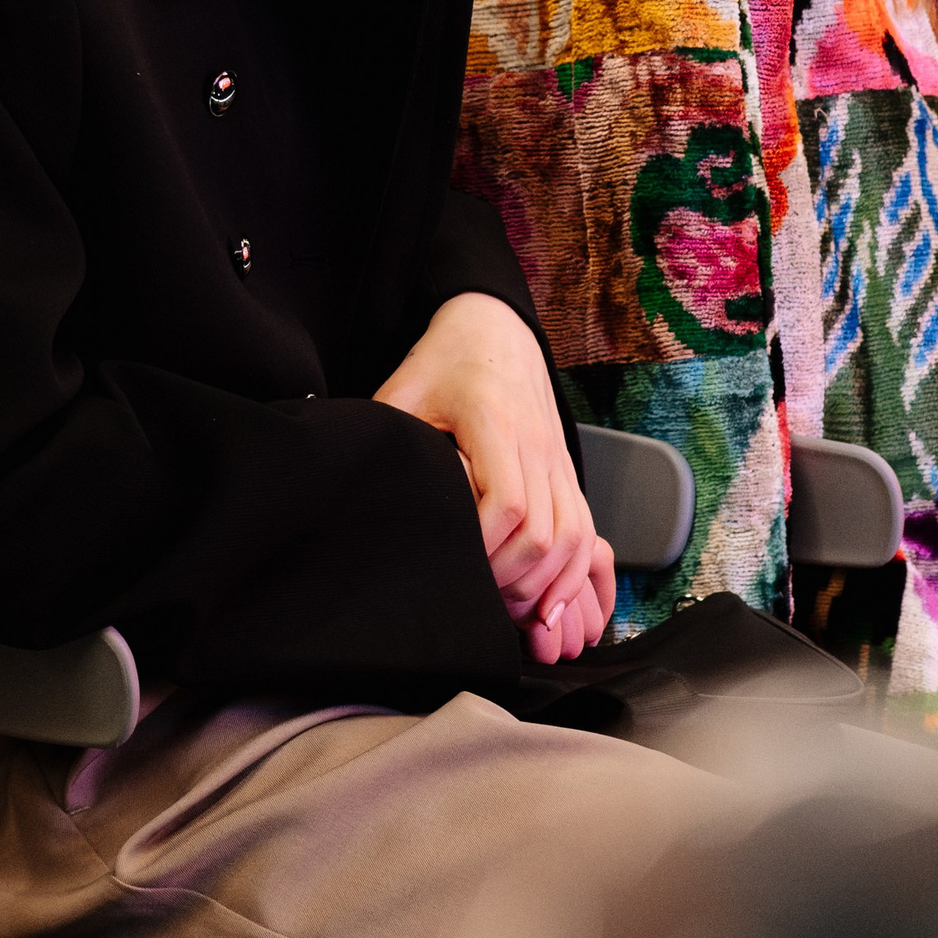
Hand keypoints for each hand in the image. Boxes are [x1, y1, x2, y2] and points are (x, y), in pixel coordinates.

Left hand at [374, 293, 615, 662]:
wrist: (494, 328)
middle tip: (476, 597)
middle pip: (543, 534)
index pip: (506, 504)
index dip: (483, 548)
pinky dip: (573, 573)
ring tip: (510, 608)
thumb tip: (351, 486)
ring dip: (545, 583)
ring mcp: (558, 459)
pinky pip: (587, 531)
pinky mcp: (567, 471)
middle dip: (510, 579)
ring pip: (574, 539)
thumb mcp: (403, 390)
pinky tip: (548, 603)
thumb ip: (383, 434)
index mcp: (494, 421)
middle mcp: (536, 443)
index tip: (453, 564)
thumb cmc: (443, 361)